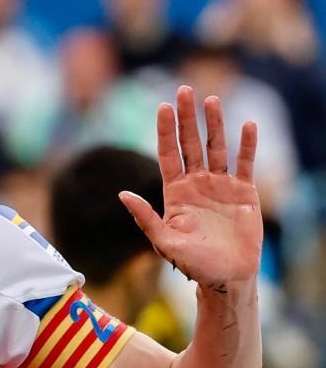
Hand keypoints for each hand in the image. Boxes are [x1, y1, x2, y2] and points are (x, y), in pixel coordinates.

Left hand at [119, 86, 261, 289]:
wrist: (226, 277)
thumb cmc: (193, 264)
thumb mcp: (163, 241)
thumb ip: (145, 217)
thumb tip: (122, 193)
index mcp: (174, 192)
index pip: (168, 153)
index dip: (165, 130)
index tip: (162, 107)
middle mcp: (196, 183)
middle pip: (190, 143)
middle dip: (187, 118)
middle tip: (184, 90)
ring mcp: (220, 186)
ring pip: (216, 148)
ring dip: (214, 124)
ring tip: (211, 100)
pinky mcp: (244, 193)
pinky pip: (245, 164)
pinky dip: (247, 145)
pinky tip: (246, 125)